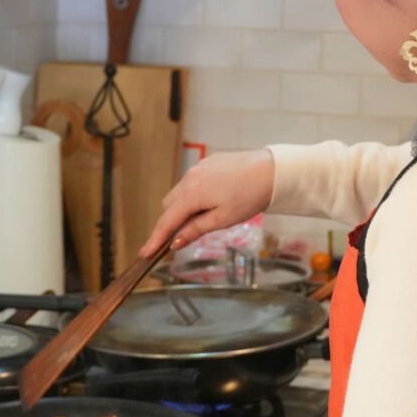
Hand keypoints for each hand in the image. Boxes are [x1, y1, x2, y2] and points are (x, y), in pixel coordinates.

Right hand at [139, 149, 275, 256]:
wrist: (271, 171)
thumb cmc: (249, 197)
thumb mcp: (222, 220)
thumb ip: (195, 230)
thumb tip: (175, 242)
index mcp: (192, 193)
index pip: (167, 221)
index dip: (155, 239)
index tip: (144, 253)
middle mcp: (190, 178)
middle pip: (169, 205)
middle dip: (171, 222)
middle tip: (184, 236)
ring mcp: (198, 168)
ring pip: (180, 193)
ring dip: (184, 208)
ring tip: (206, 217)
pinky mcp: (208, 163)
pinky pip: (192, 182)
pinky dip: (194, 195)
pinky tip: (213, 200)